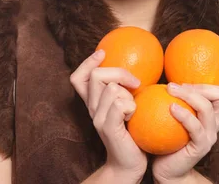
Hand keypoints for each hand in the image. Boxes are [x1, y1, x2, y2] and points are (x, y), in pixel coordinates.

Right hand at [70, 49, 147, 180]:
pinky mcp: (108, 127)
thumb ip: (125, 90)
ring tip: (134, 107)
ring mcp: (97, 118)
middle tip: (136, 83)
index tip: (103, 53)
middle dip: (119, 72)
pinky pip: (119, 104)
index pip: (78, 78)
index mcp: (93, 102)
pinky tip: (135, 115)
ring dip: (129, 94)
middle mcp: (91, 109)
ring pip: (111, 89)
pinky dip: (131, 105)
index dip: (88, 62)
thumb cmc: (134, 133)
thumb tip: (140, 65)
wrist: (129, 164)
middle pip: (96, 76)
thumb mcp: (127, 107)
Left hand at [152, 53, 218, 182]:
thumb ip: (175, 95)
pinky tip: (170, 107)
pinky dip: (184, 114)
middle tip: (176, 83)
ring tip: (171, 88)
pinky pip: (195, 127)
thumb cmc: (166, 137)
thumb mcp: (173, 112)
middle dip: (202, 84)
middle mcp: (216, 122)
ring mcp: (210, 134)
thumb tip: (165, 70)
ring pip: (208, 108)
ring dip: (190, 95)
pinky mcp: (200, 146)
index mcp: (213, 113)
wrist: (167, 170)